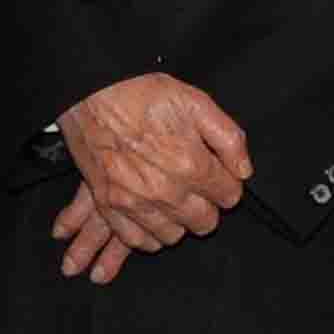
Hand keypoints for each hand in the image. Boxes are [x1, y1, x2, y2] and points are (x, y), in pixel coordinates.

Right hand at [54, 73, 250, 282]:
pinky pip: (138, 241)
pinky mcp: (109, 206)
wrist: (91, 92)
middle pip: (205, 222)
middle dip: (207, 205)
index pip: (229, 197)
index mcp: (190, 164)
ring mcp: (135, 202)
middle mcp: (165, 190)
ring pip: (173, 236)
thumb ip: (229, 138)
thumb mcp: (196, 102)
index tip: (218, 175)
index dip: (227, 184)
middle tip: (196, 186)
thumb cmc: (141, 93)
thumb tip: (243, 170)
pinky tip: (152, 214)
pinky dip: (149, 233)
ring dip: (178, 220)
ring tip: (173, 198)